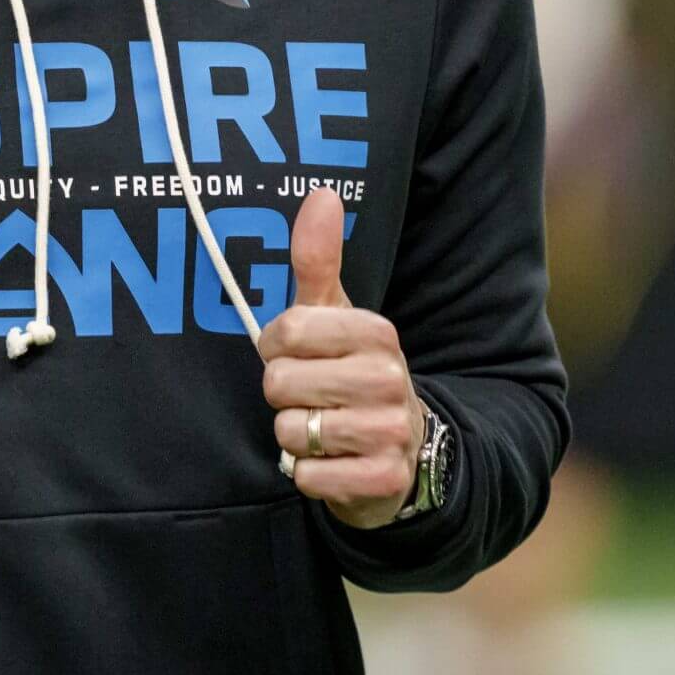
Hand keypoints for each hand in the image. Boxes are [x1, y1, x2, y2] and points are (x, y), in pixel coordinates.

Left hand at [259, 188, 424, 528]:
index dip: (274, 348)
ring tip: (322, 430)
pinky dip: (308, 475)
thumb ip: (319, 260)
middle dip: (282, 396)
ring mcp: (391, 431)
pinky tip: (331, 464)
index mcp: (376, 332)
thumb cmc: (351, 374)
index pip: (284, 332)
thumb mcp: (335, 316)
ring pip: (292, 431)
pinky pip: (308, 476)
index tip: (291, 355)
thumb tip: (321, 193)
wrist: (401, 451)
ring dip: (294, 437)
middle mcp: (390, 378)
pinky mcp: (384, 480)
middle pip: (280, 383)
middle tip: (310, 398)